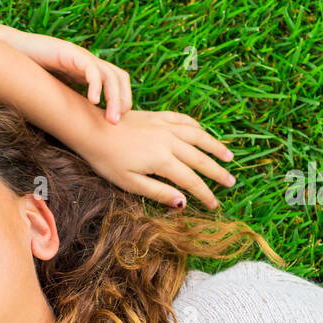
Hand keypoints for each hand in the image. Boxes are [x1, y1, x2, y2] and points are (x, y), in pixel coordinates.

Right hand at [0, 24, 132, 121]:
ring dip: (113, 98)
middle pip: (118, 78)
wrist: (8, 51)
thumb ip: (66, 101)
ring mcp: (80, 56)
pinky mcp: (69, 52)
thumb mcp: (52, 91)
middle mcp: (87, 62)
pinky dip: (95, 85)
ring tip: (110, 119)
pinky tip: (92, 101)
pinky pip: (90, 68)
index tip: (114, 122)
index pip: (116, 82)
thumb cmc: (26, 74)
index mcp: (86, 71)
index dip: (122, 100)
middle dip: (122, 101)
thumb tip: (76, 127)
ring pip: (109, 74)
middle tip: (115, 124)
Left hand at [70, 108, 236, 210]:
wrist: (92, 129)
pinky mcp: (158, 117)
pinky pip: (184, 121)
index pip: (191, 181)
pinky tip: (203, 133)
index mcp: (162, 160)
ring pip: (198, 136)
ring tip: (228, 156)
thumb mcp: (129, 182)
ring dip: (215, 146)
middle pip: (200, 158)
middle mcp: (169, 141)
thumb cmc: (107, 160)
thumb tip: (183, 203)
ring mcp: (164, 126)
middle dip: (217, 172)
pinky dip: (197, 128)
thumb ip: (157, 192)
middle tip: (231, 182)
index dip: (205, 194)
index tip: (215, 206)